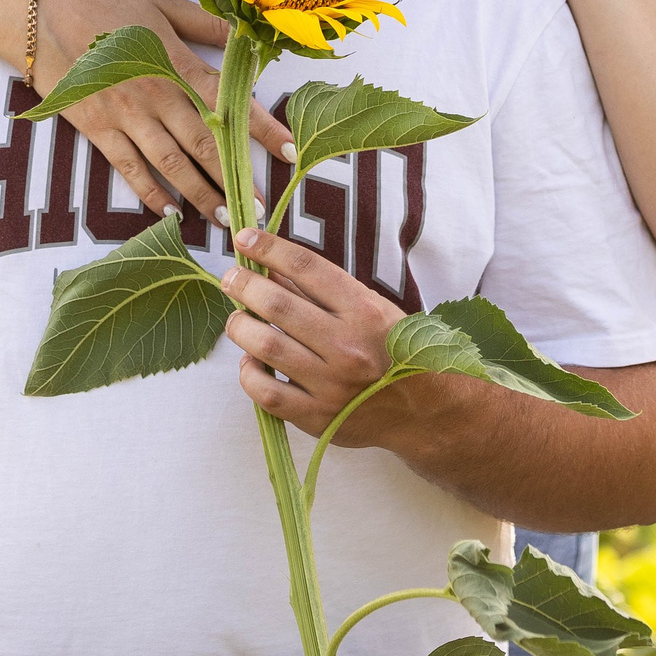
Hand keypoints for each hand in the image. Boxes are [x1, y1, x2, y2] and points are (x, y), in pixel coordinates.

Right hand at [31, 0, 292, 224]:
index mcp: (176, 62)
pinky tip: (171, 213)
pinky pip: (130, 169)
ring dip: (201, 194)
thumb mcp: (161, 3)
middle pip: (204, 144)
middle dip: (235, 177)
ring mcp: (126, 117)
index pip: (229, 102)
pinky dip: (151, 194)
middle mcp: (157, 96)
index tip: (289, 152)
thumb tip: (245, 38)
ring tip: (225, 218)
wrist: (42, 14)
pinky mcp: (98, 130)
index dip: (262, 128)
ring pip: (172, 164)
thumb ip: (205, 24)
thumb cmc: (106, 3)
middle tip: (260, 206)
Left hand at [221, 227, 424, 445]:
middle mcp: (347, 346)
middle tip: (231, 278)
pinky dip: (248, 373)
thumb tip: (270, 269)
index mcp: (364, 311)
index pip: (307, 267)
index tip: (245, 238)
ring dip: (240, 327)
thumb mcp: (371, 310)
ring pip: (266, 347)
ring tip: (236, 319)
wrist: (424, 409)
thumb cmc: (392, 351)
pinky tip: (250, 362)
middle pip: (278, 304)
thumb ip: (323, 292)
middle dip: (244, 285)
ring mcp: (332, 385)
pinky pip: (267, 393)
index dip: (269, 248)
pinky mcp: (318, 417)